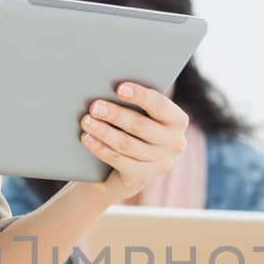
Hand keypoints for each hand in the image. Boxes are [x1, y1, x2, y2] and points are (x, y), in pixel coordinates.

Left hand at [79, 83, 188, 202]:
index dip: (140, 96)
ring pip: (127, 144)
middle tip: (94, 107)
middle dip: (115, 115)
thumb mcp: (141, 115)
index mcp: (178, 121)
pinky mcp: (142, 177)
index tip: (119, 88)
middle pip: (141, 126)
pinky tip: (87, 138)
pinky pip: (118, 160)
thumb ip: (135, 103)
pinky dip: (100, 148)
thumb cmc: (133, 129)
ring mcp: (160, 163)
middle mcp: (175, 143)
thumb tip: (108, 86)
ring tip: (86, 121)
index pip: (160, 106)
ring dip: (104, 131)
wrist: (127, 169)